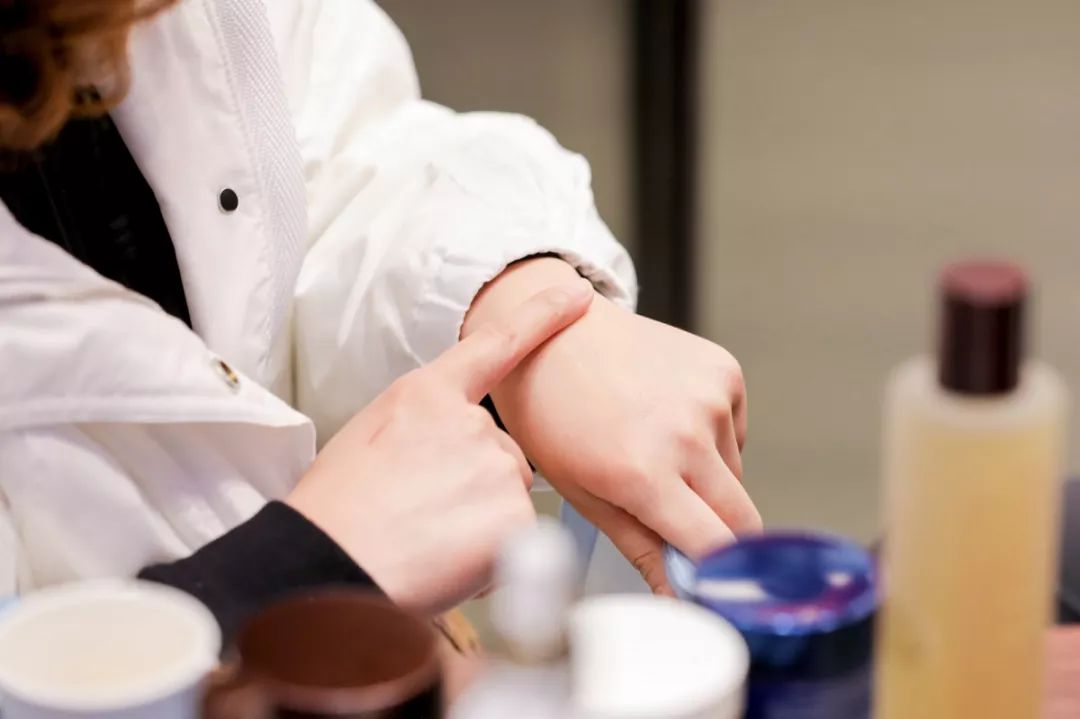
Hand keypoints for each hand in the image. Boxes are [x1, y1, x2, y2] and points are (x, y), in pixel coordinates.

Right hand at [287, 280, 593, 614]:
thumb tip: (448, 455)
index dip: (542, 315)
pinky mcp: (514, 517)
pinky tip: (445, 561)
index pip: (497, 343)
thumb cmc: (337, 511)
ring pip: (508, 497)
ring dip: (482, 522)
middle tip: (423, 512)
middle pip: (502, 452)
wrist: (326, 565)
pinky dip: (490, 557)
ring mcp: (496, 467)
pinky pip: (516, 539)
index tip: (576, 294)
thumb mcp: (371, 437)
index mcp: (426, 395)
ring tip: (426, 539)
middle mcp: (470, 423)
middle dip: (477, 485)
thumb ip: (425, 427)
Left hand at [465, 258, 760, 593]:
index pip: (715, 548)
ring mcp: (710, 397)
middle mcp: (686, 434)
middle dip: (720, 536)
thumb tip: (679, 597)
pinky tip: (666, 419)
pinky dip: (711, 439)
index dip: (716, 575)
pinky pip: (735, 431)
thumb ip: (641, 548)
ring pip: (736, 474)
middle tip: (678, 527)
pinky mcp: (723, 370)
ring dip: (709, 482)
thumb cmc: (551, 415)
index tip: (706, 586)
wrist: (549, 335)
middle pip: (742, 518)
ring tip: (654, 454)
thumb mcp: (583, 493)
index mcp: (643, 473)